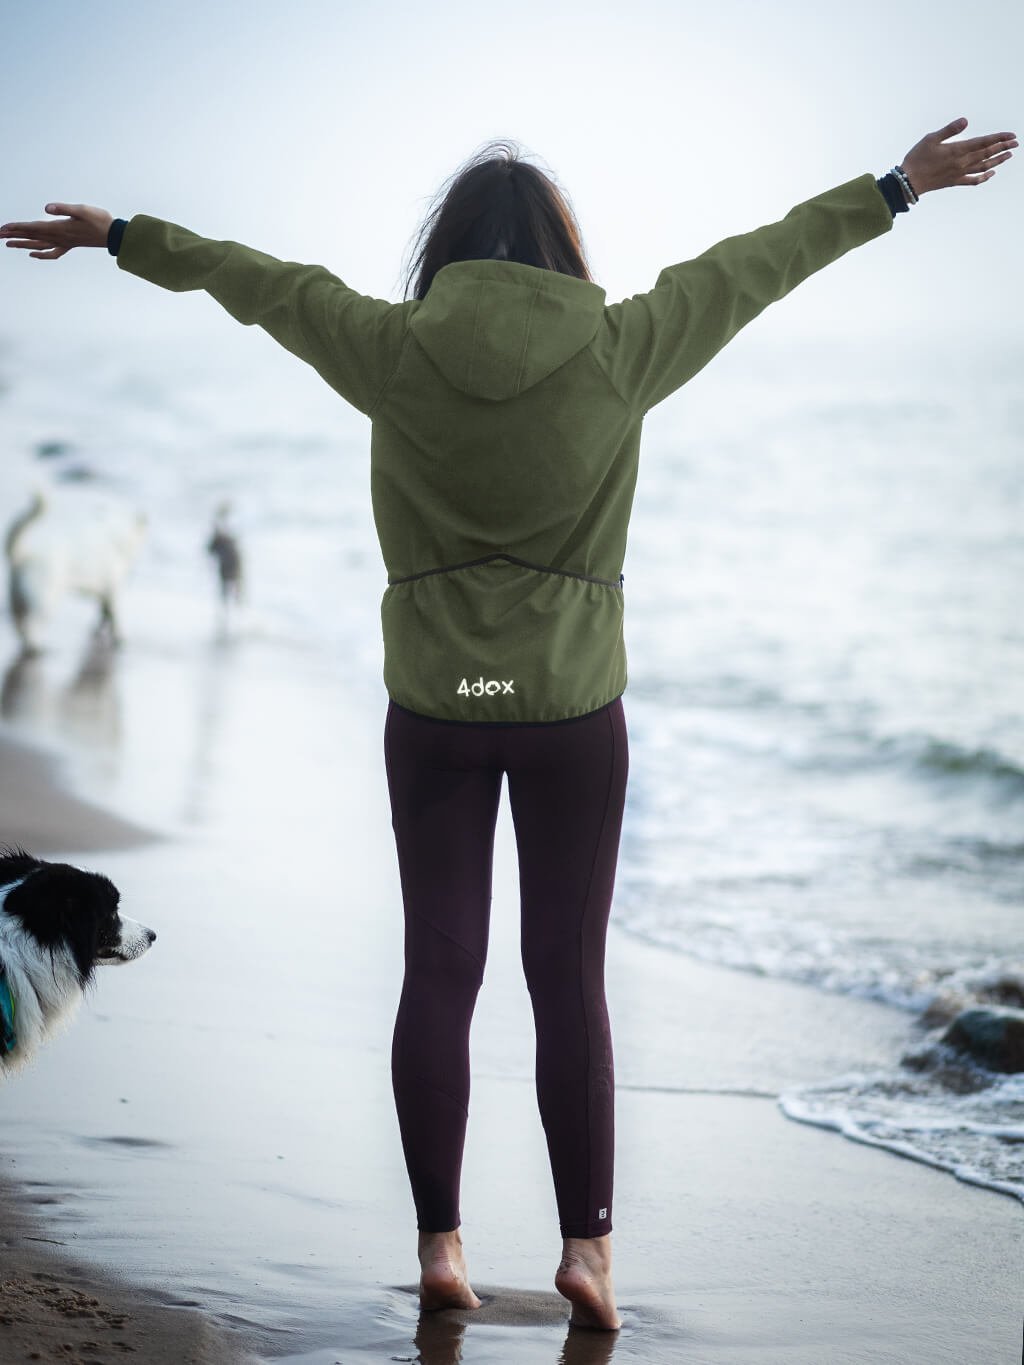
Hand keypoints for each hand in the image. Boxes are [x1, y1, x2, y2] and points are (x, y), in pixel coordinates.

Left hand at [0, 203, 112, 259]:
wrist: (113, 234)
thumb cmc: (99, 220)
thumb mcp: (81, 209)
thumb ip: (63, 208)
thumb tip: (46, 208)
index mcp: (59, 228)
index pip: (33, 228)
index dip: (17, 227)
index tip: (2, 228)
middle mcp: (59, 237)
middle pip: (32, 237)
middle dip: (14, 236)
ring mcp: (64, 242)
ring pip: (38, 245)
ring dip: (22, 244)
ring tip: (8, 243)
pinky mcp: (70, 244)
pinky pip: (52, 252)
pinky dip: (40, 254)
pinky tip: (32, 254)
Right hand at [900, 118, 1016, 195]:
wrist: (908, 182)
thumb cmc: (917, 158)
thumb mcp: (931, 138)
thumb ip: (950, 130)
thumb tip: (965, 121)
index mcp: (957, 150)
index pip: (984, 142)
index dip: (998, 138)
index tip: (1011, 135)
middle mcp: (962, 163)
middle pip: (987, 154)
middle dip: (1003, 147)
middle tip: (1016, 143)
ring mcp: (959, 173)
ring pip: (984, 167)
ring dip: (998, 161)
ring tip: (1009, 155)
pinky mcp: (954, 181)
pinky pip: (973, 180)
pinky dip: (984, 177)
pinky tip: (991, 173)